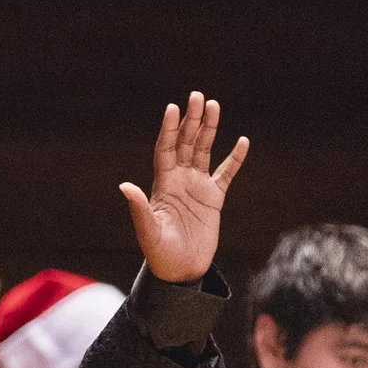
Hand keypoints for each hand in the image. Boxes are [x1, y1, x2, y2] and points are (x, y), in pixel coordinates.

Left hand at [119, 92, 249, 284]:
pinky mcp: (214, 199)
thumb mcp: (148, 231)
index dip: (169, 129)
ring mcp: (197, 187)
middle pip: (186, 143)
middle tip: (197, 96)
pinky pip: (226, 173)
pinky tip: (242, 141)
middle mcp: (179, 180)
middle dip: (191, 120)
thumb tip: (125, 186)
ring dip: (209, 129)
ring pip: (205, 151)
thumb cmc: (160, 254)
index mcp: (162, 184)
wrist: (181, 271)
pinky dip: (234, 158)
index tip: (172, 108)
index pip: (166, 149)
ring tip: (214, 105)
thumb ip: (139, 208)